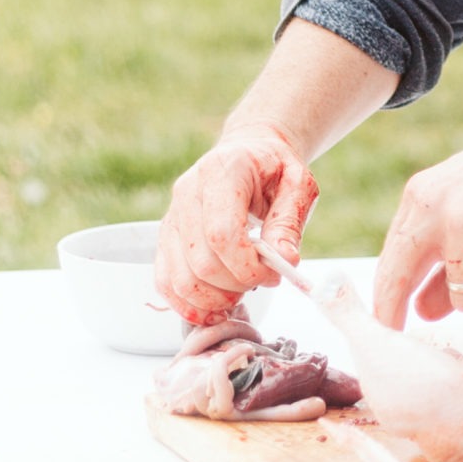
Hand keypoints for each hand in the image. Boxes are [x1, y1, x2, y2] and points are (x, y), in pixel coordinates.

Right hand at [156, 123, 318, 326]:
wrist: (250, 154)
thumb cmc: (274, 170)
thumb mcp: (298, 185)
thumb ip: (289, 222)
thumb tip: (285, 261)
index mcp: (222, 172)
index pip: (221, 233)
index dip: (246, 266)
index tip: (272, 275)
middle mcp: (187, 193)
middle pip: (200, 261)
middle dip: (235, 285)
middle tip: (262, 281)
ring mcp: (172, 215)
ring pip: (179, 277)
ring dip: (213, 299)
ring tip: (241, 294)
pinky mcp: (166, 236)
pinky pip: (164, 280)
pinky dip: (187, 304)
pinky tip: (214, 307)